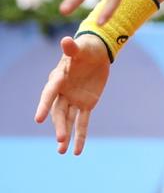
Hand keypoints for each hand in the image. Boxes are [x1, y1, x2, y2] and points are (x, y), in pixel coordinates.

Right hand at [34, 35, 110, 155]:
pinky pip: (82, 122)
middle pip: (58, 111)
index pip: (49, 94)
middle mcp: (63, 92)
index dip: (44, 105)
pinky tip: (77, 151)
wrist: (96, 53)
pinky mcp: (86, 104)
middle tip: (60, 138)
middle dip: (59, 125)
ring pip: (68, 120)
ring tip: (62, 151)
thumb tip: (66, 41)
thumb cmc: (86, 49)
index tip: (37, 119)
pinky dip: (80, 135)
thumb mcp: (81, 48)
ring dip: (65, 134)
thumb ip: (72, 49)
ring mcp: (74, 100)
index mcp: (58, 79)